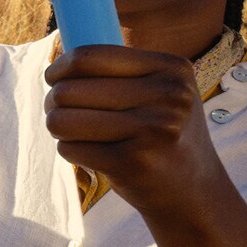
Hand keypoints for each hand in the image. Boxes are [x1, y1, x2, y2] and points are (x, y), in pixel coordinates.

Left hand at [43, 46, 225, 214]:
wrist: (193, 190)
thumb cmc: (161, 131)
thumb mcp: (162, 89)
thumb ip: (119, 68)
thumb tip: (60, 57)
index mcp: (172, 68)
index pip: (88, 56)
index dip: (58, 68)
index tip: (53, 79)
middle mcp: (168, 96)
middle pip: (68, 90)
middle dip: (54, 103)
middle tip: (61, 112)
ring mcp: (153, 130)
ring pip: (61, 120)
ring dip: (58, 127)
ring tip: (75, 132)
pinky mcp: (133, 162)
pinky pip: (69, 148)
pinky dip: (71, 151)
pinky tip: (92, 154)